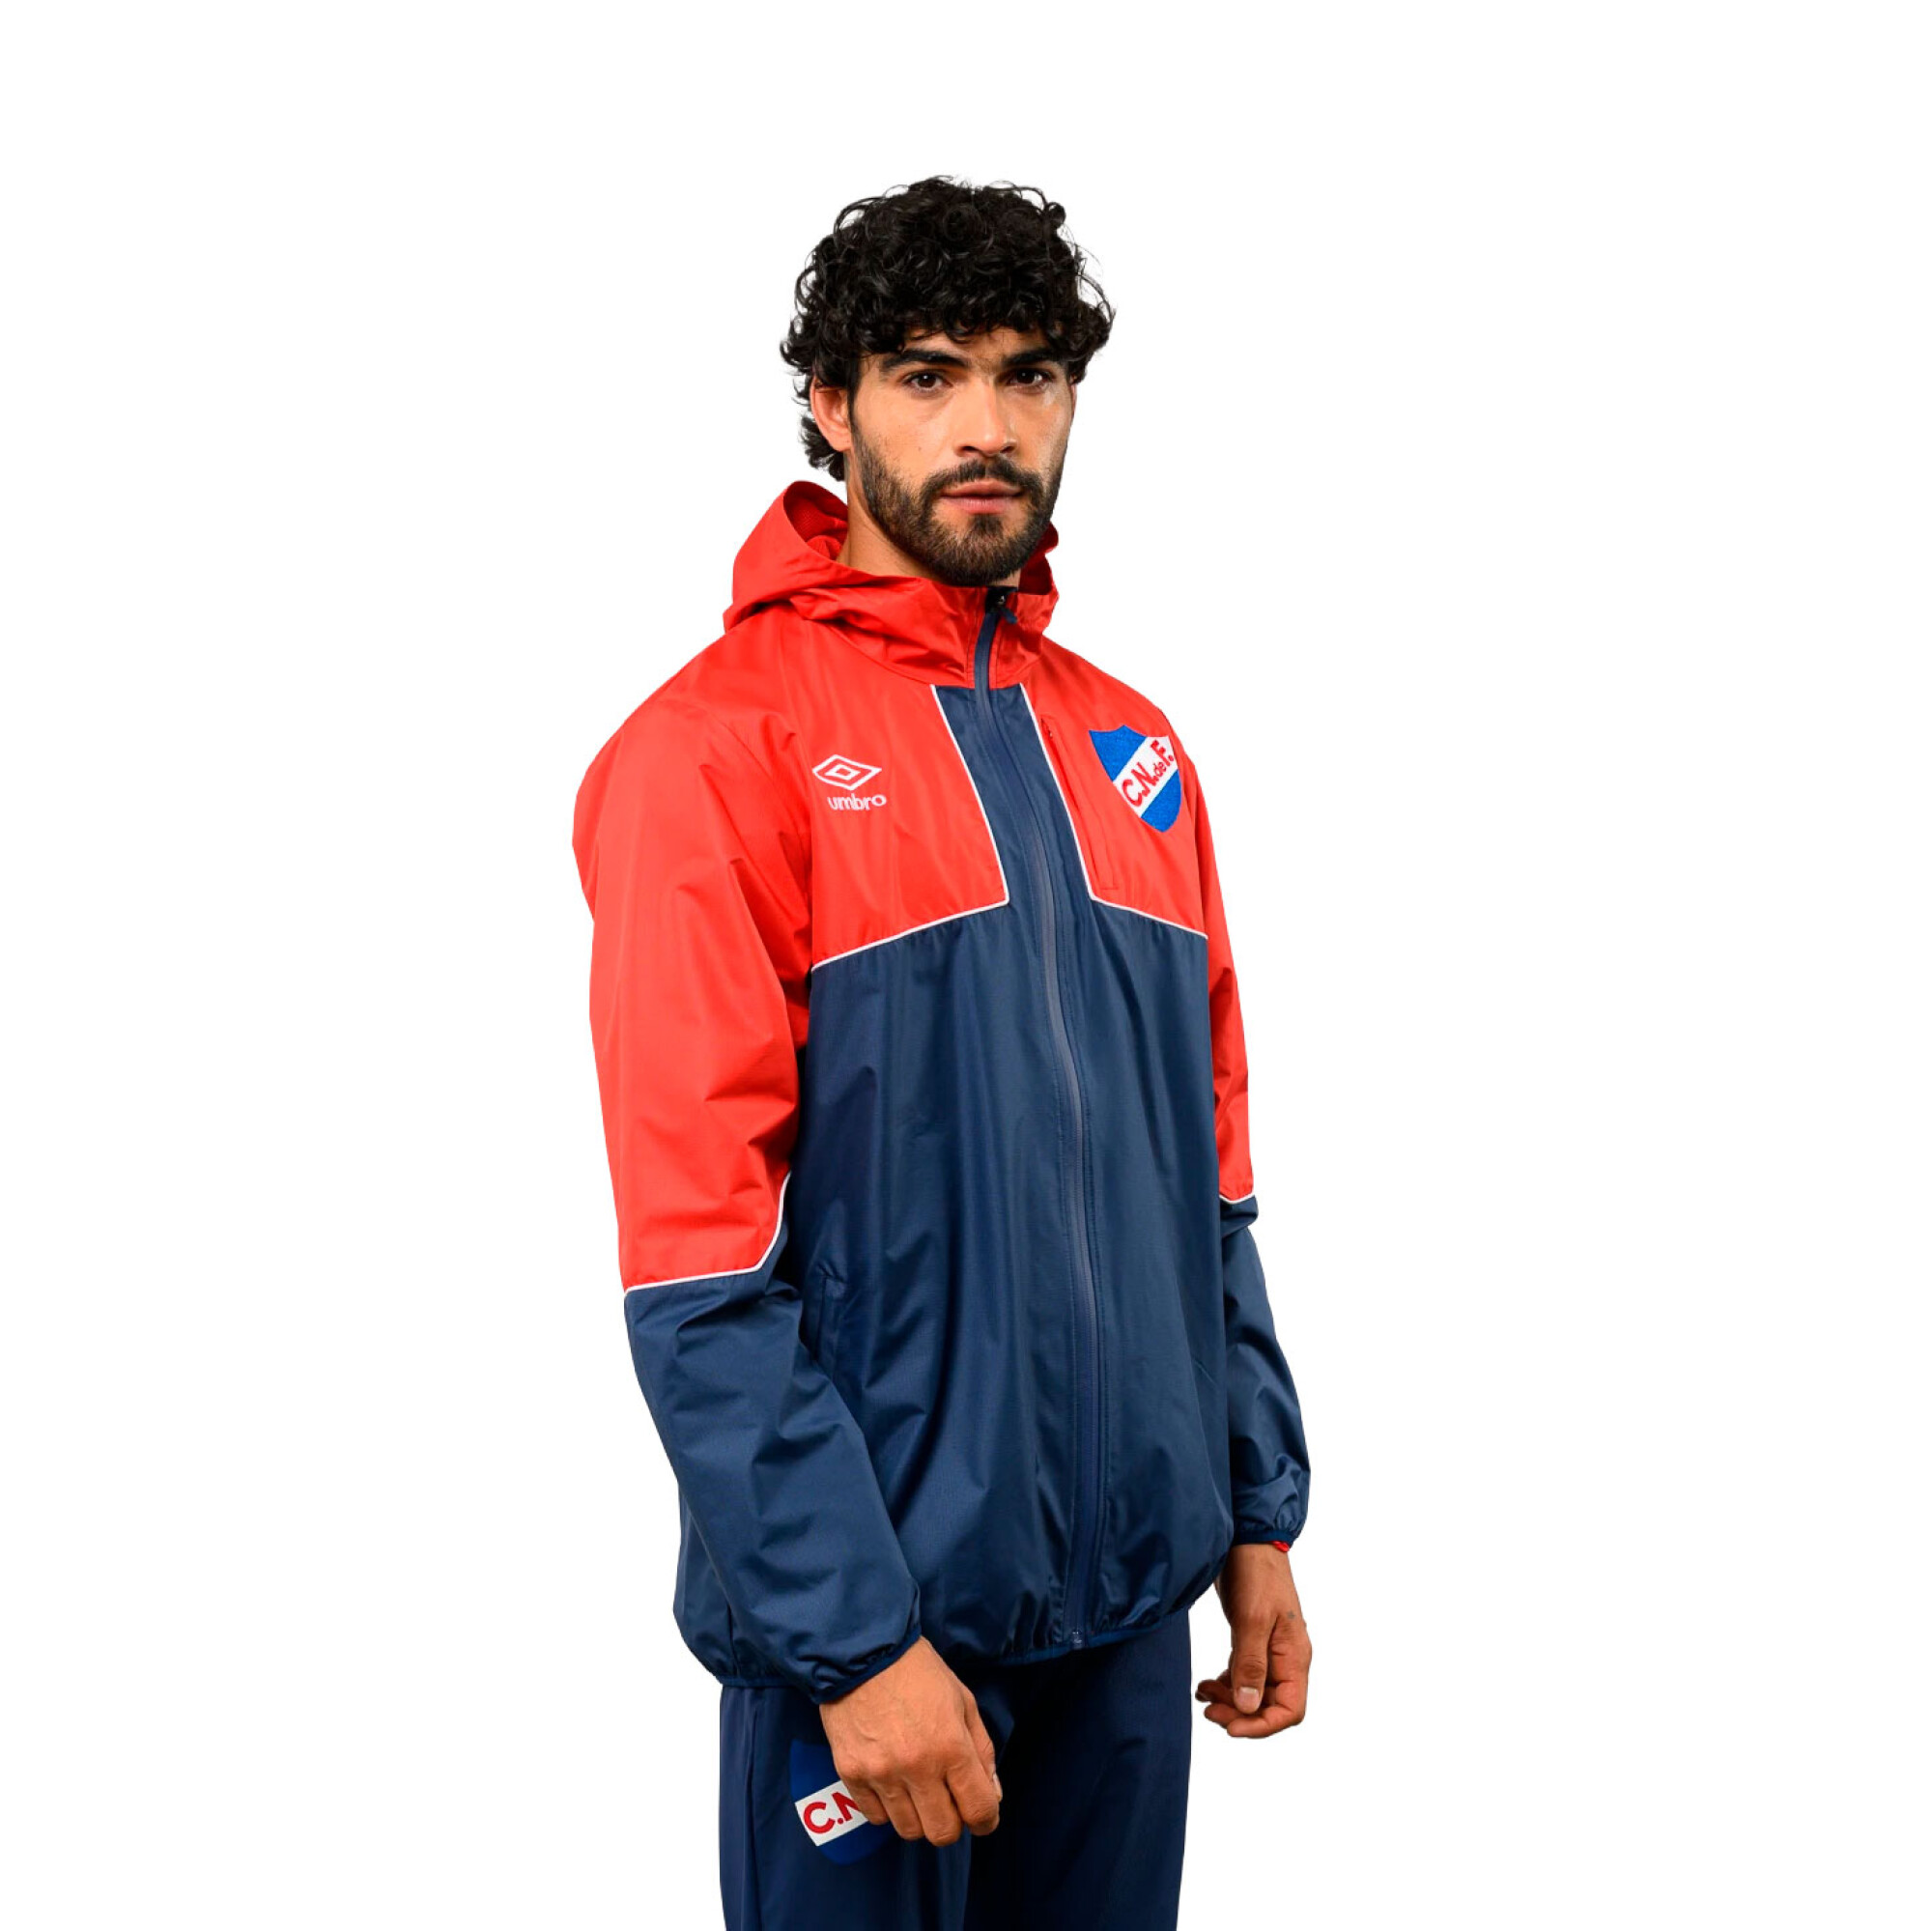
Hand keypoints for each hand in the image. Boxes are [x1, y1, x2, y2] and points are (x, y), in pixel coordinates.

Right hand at [819, 1637, 1002, 1843]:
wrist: (864, 1651)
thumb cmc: (919, 1672)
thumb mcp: (963, 1701)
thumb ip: (981, 1750)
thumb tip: (992, 1794)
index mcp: (951, 1747)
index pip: (979, 1810)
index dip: (986, 1820)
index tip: (982, 1816)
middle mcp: (918, 1768)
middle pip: (942, 1833)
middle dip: (952, 1823)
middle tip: (948, 1801)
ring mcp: (882, 1774)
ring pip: (909, 1830)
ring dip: (919, 1816)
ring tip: (917, 1789)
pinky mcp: (851, 1774)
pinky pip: (875, 1817)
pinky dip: (887, 1808)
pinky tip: (890, 1782)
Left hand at [1197, 1543, 1311, 1737]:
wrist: (1246, 1539)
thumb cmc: (1255, 1573)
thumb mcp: (1252, 1619)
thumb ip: (1250, 1664)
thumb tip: (1248, 1707)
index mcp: (1295, 1656)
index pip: (1290, 1710)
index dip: (1262, 1726)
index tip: (1230, 1727)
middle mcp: (1286, 1657)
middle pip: (1271, 1705)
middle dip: (1241, 1714)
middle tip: (1209, 1710)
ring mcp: (1269, 1649)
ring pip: (1254, 1692)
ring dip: (1230, 1700)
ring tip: (1203, 1694)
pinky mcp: (1252, 1639)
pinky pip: (1243, 1674)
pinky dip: (1225, 1683)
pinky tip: (1205, 1684)